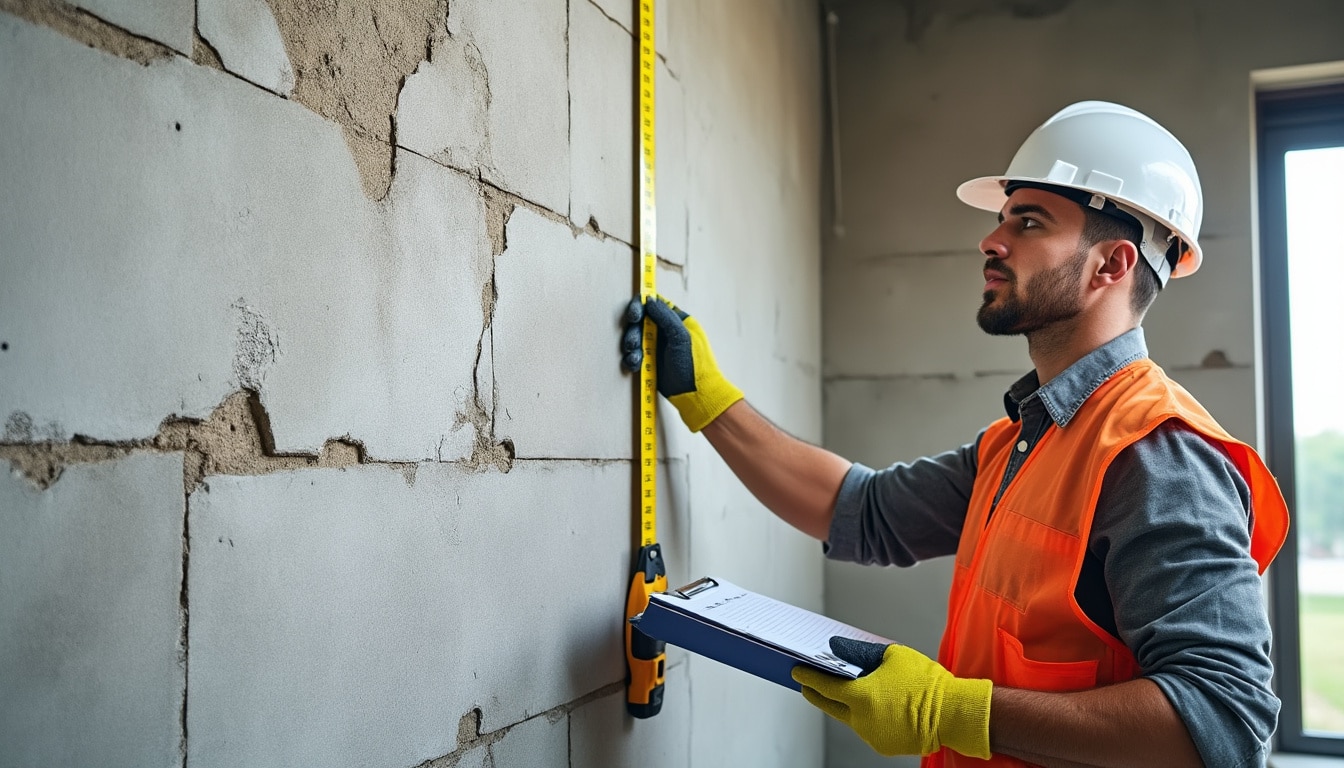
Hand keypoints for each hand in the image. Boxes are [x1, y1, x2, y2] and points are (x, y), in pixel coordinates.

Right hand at [619, 296, 743, 431]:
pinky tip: (634, 365)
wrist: (696, 395)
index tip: (635, 316)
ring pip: (636, 338)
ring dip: (632, 346)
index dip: (642, 306)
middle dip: (634, 331)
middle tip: (632, 342)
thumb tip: (650, 300)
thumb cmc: (694, 365)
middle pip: (642, 321)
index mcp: (677, 321)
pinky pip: (636, 354)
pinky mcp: (651, 361)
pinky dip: (632, 358)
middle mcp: (666, 331)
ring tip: (635, 357)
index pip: (657, 304)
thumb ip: (665, 317)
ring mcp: (658, 346)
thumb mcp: (681, 337)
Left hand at [792, 637, 992, 758]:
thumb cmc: (925, 682)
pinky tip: (870, 706)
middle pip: (830, 706)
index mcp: (861, 696)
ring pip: (849, 718)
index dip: (809, 678)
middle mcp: (861, 719)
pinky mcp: (882, 745)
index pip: (825, 686)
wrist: (953, 713)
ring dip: (844, 705)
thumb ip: (858, 652)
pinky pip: (866, 727)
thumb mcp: (891, 655)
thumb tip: (835, 648)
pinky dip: (864, 716)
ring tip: (842, 691)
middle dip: (816, 694)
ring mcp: (871, 735)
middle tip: (807, 686)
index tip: (797, 672)